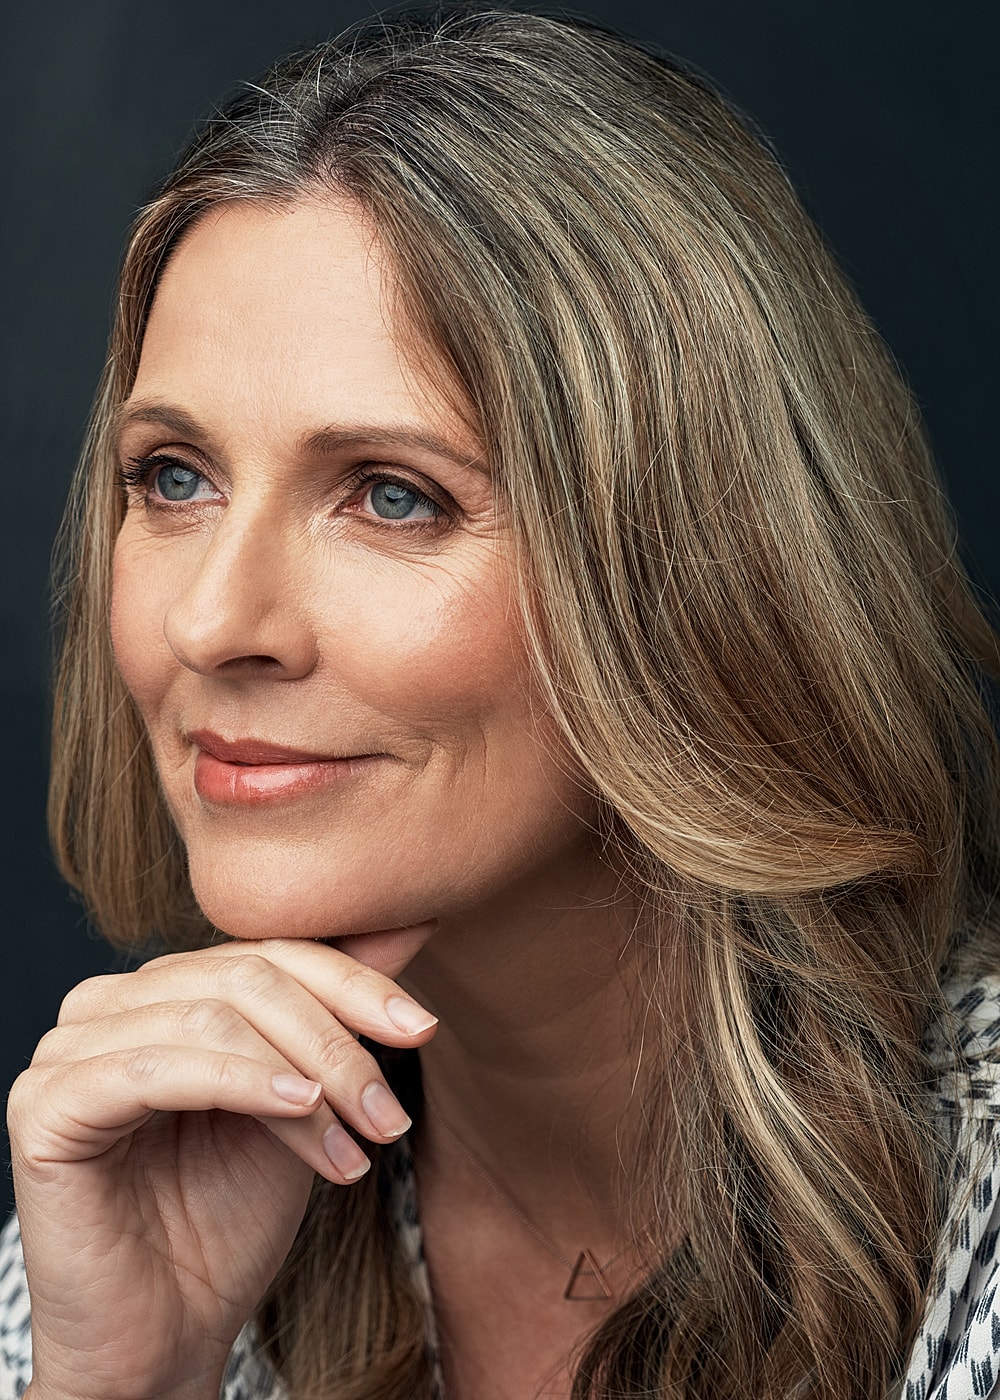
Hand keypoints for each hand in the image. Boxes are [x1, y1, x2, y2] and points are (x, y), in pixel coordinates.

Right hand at [7, 932, 437, 1399]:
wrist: (167, 1334)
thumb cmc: (230, 1217)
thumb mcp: (302, 1100)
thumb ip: (333, 1016)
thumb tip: (405, 926)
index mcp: (164, 990)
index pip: (269, 954)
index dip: (353, 983)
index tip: (422, 1027)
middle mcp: (109, 1004)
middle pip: (245, 979)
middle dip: (336, 1043)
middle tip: (389, 1114)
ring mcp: (67, 1050)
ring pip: (210, 1018)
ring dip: (304, 1078)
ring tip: (356, 1139)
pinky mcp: (45, 1106)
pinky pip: (154, 1067)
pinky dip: (239, 1083)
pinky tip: (298, 1111)